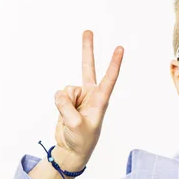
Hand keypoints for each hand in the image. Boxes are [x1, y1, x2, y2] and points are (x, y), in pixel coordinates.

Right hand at [53, 30, 123, 167]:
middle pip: (88, 67)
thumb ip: (67, 108)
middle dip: (87, 49)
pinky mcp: (67, 99)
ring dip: (65, 103)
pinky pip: (58, 96)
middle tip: (88, 30)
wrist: (71, 149)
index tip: (120, 48)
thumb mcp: (76, 126)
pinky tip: (64, 114)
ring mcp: (78, 95)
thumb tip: (61, 93)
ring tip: (71, 117)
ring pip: (66, 89)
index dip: (114, 63)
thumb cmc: (82, 140)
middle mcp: (91, 94)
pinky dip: (59, 105)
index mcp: (101, 100)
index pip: (109, 78)